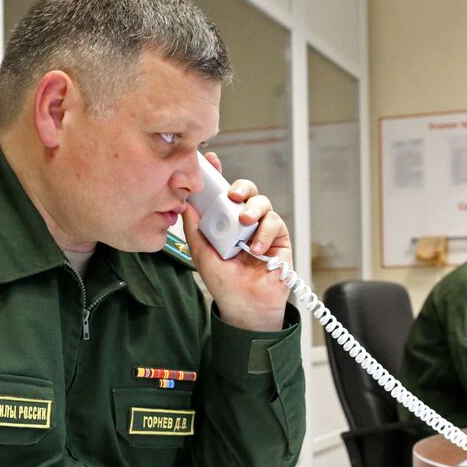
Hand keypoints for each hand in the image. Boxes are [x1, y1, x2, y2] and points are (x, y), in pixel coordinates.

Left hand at [182, 152, 290, 331]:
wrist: (244, 305)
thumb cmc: (223, 282)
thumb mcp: (201, 253)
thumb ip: (194, 228)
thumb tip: (187, 203)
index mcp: (224, 221)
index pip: (221, 193)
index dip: (218, 175)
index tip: (212, 161)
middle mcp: (243, 221)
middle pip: (246, 191)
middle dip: (241, 188)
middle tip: (234, 196)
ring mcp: (262, 228)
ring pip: (262, 203)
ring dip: (254, 209)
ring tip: (245, 223)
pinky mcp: (279, 238)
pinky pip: (275, 222)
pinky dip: (266, 231)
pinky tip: (257, 247)